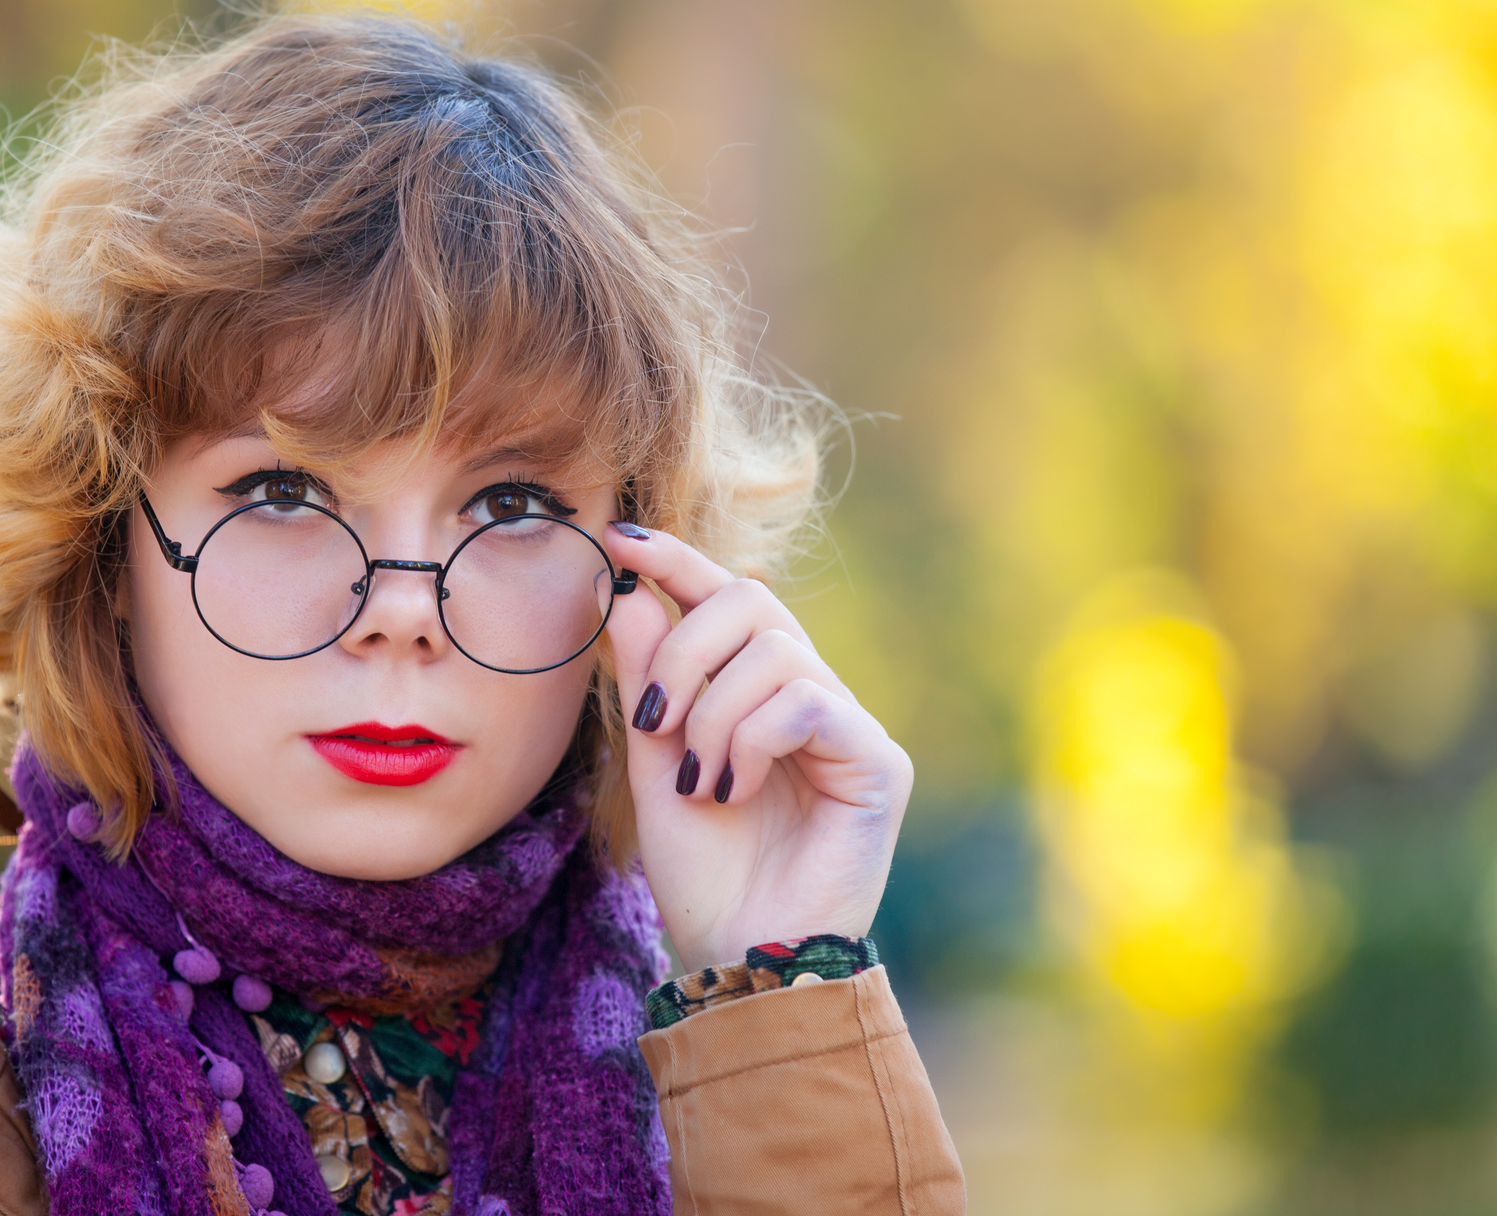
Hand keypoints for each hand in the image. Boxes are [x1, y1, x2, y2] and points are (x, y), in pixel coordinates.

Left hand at [602, 524, 912, 971]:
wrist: (738, 957)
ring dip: (714, 712)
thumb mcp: (655, 763)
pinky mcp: (877, 762)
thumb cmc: (702, 872)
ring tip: (700, 780)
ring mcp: (849, 726)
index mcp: (757, 691)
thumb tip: (631, 591)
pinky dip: (752, 738)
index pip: (723, 599)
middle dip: (685, 648)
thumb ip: (649, 679)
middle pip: (752, 601)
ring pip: (775, 650)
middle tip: (654, 720)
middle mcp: (810, 695)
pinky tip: (735, 789)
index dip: (677, 561)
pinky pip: (806, 701)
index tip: (619, 539)